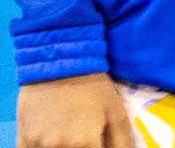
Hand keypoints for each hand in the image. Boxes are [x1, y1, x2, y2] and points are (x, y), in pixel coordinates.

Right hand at [17, 72, 133, 147]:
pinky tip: (51, 138)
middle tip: (84, 138)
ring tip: (70, 133)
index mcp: (85, 144)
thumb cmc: (94, 88)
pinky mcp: (24, 138)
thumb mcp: (117, 112)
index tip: (98, 144)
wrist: (61, 63)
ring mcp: (38, 144)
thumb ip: (122, 142)